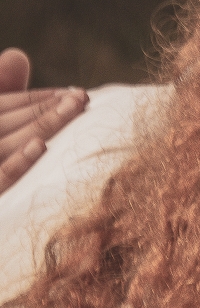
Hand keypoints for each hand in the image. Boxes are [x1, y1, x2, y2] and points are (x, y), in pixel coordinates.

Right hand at [0, 50, 87, 192]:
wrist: (5, 253)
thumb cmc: (3, 167)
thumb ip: (3, 95)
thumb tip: (18, 54)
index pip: (3, 107)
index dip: (36, 99)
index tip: (74, 92)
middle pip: (5, 124)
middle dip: (43, 108)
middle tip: (82, 98)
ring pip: (4, 145)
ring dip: (39, 127)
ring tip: (73, 110)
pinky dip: (16, 164)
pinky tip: (40, 148)